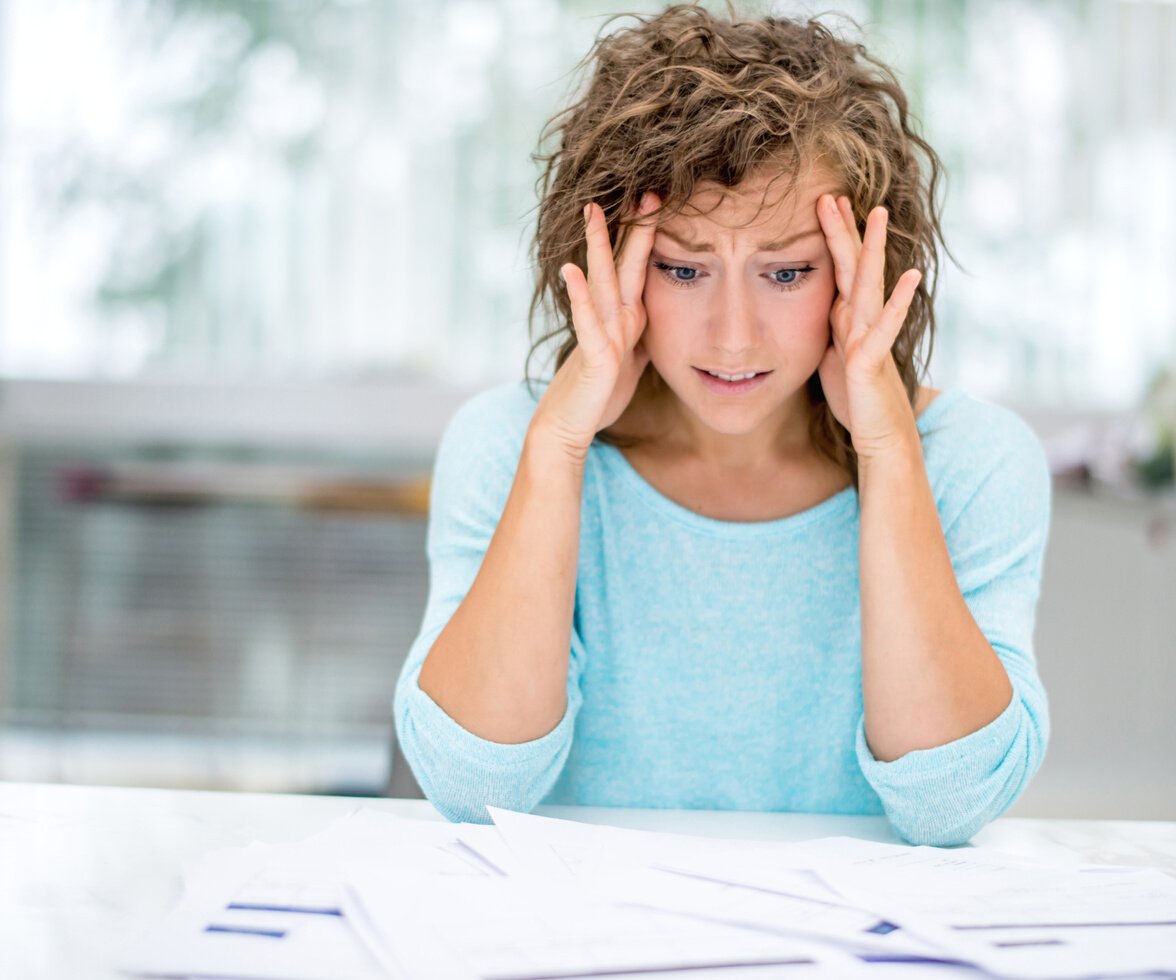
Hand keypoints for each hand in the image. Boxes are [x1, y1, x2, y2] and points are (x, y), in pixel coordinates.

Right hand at [532, 193, 659, 460]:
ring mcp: (599, 333)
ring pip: (601, 283)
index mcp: (626, 317)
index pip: (640, 269)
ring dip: (598, 248)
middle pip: (621, 265)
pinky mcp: (593, 355)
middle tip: (645, 190)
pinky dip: (579, 296)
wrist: (571, 424)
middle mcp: (611, 318)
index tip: (662, 204)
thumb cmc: (599, 394)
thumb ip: (641, 336)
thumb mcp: (632, 360)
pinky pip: (587, 321)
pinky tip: (570, 270)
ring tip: (593, 213)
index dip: (650, 238)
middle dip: (632, 229)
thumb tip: (654, 319)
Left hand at [815, 194, 922, 460]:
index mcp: (848, 318)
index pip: (840, 269)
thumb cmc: (858, 398)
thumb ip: (832, 328)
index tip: (822, 202)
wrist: (881, 435)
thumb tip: (826, 306)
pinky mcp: (873, 359)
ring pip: (870, 286)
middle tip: (835, 193)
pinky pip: (885, 327)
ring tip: (879, 215)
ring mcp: (870, 336)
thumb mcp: (834, 355)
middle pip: (853, 267)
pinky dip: (896, 302)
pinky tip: (909, 276)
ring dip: (874, 250)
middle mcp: (862, 320)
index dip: (832, 237)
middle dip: (845, 230)